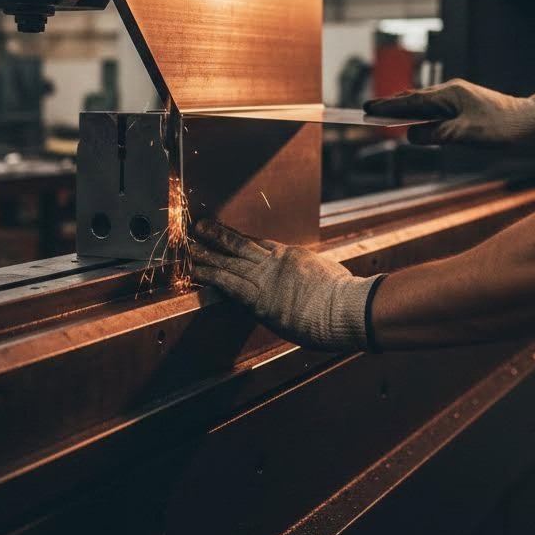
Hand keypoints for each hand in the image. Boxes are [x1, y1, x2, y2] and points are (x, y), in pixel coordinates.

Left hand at [191, 219, 382, 352]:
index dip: (240, 239)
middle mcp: (275, 262)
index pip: (260, 244)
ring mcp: (265, 278)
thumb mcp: (330, 275)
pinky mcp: (258, 297)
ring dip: (206, 252)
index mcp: (292, 256)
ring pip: (229, 260)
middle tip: (200, 226)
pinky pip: (228, 283)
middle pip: (240, 244)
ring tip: (189, 245)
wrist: (346, 308)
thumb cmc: (346, 297)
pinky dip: (210, 275)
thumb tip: (317, 280)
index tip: (228, 235)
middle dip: (218, 236)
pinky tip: (195, 270)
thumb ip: (315, 275)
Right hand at [365, 78, 534, 146]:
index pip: (411, 100)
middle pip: (413, 98)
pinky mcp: (463, 105)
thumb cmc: (502, 127)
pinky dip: (419, 112)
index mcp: (449, 94)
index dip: (388, 106)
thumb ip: (438, 135)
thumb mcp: (468, 134)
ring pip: (423, 102)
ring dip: (404, 107)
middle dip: (391, 104)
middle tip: (368, 109)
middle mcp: (450, 92)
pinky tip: (415, 119)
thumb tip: (411, 136)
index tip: (367, 108)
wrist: (531, 121)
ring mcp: (457, 97)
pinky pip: (434, 108)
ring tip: (385, 113)